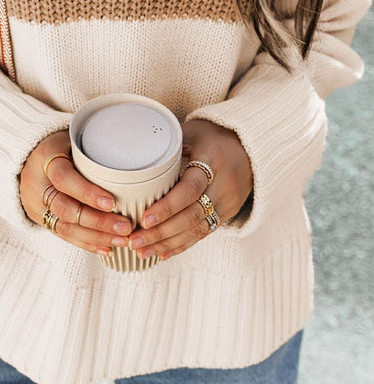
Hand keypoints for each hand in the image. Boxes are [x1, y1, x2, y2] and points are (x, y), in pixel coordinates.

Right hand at [19, 130, 132, 255]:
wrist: (29, 155)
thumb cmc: (62, 144)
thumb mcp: (73, 138)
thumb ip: (94, 148)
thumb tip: (131, 157)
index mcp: (45, 158)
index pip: (64, 179)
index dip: (87, 192)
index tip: (112, 203)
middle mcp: (36, 184)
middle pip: (65, 208)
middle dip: (97, 221)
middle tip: (125, 227)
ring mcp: (36, 204)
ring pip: (65, 226)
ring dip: (95, 236)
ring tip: (121, 240)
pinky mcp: (40, 218)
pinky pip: (63, 235)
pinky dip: (86, 243)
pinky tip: (106, 248)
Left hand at [128, 120, 252, 260]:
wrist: (250, 148)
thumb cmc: (213, 135)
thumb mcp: (192, 131)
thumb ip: (167, 141)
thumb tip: (132, 146)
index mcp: (213, 160)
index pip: (190, 188)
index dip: (167, 206)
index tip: (144, 219)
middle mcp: (223, 185)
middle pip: (192, 215)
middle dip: (161, 232)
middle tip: (134, 241)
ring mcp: (228, 203)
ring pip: (197, 230)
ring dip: (167, 243)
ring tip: (141, 251)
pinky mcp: (227, 214)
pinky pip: (203, 233)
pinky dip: (181, 244)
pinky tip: (161, 253)